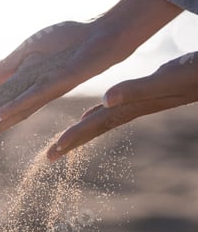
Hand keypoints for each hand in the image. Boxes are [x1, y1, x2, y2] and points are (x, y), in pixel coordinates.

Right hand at [0, 0, 182, 151]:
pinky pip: (35, 94)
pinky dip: (16, 104)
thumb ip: (3, 70)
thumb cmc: (68, 41)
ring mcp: (46, 89)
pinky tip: (0, 115)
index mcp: (22, 85)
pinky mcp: (61, 81)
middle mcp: (32, 93)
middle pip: (3, 115)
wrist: (102, 33)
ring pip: (15, 111)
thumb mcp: (26, 53)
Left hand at [47, 54, 197, 160]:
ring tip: (66, 140)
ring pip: (105, 119)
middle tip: (48, 157)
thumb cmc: (196, 73)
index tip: (50, 155)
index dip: (72, 139)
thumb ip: (136, 89)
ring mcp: (141, 102)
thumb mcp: (165, 79)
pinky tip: (100, 109)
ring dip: (84, 129)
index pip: (94, 127)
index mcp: (131, 107)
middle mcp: (133, 107)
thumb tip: (104, 100)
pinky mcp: (148, 92)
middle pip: (95, 128)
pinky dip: (102, 111)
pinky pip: (117, 107)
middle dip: (71, 142)